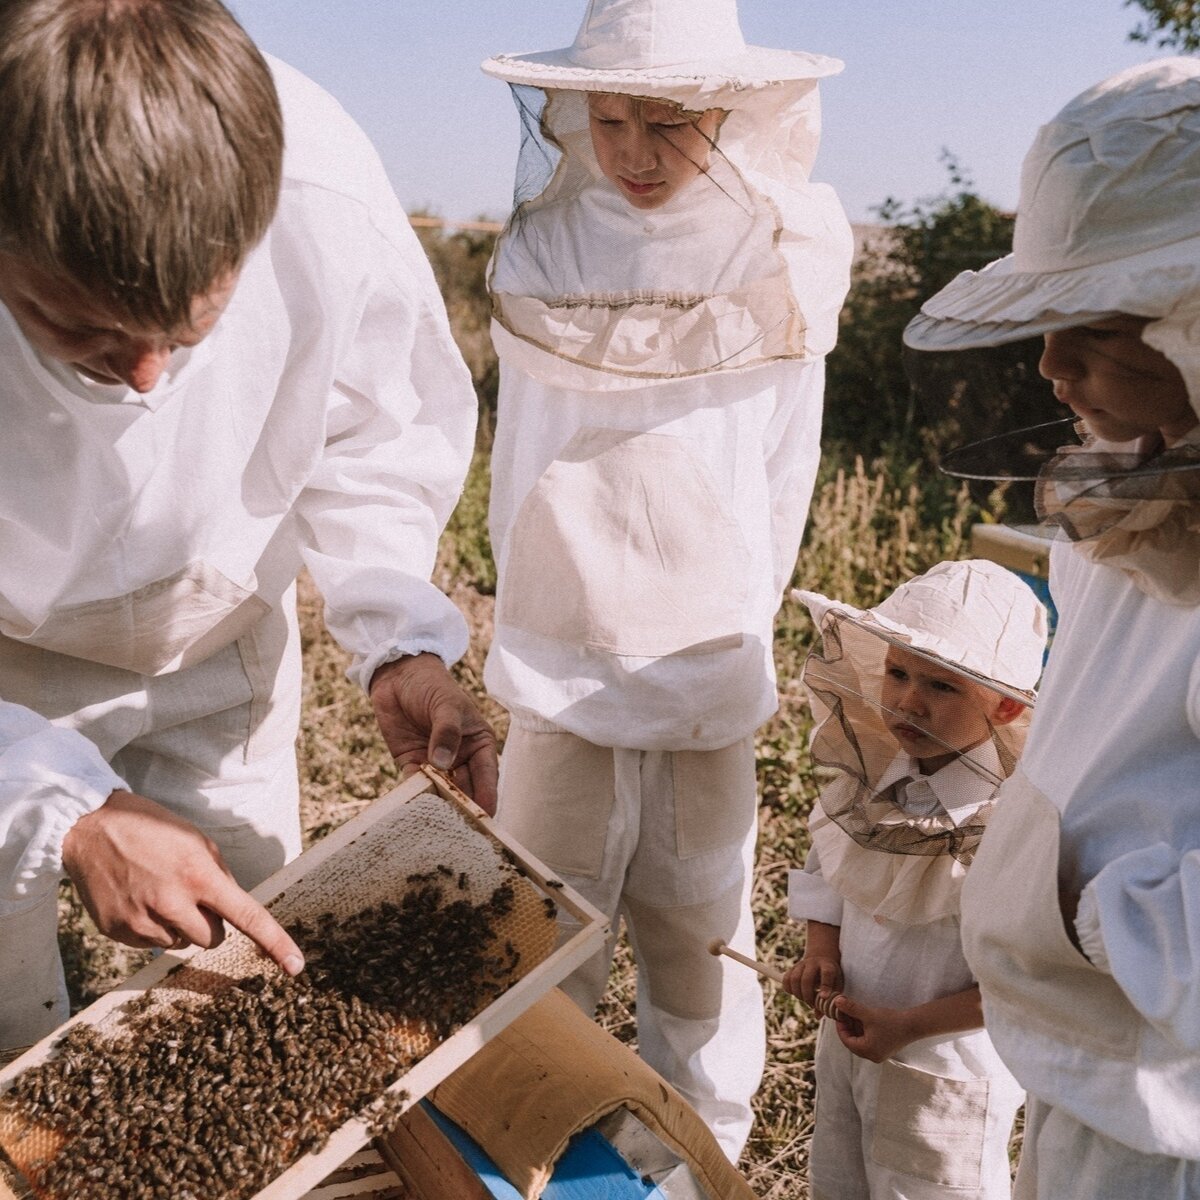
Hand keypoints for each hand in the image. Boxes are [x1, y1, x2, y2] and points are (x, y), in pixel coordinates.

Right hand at [61, 791, 303, 973]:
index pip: (247, 916)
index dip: (275, 942)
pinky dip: (152, 928)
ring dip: (179, 925)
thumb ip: (219, 876)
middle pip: (213, 939)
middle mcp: (171, 902)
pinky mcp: (117, 932)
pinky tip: (138, 899)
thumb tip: (233, 910)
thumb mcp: (196, 841)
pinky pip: (151, 944)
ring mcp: (141, 920)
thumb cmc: (152, 829)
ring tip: (158, 890)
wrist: (91, 828)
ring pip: (182, 944)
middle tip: (191, 894)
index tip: (296, 966)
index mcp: (199, 875)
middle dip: (211, 923)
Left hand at [369, 652, 497, 813]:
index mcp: (479, 744)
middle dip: (463, 808)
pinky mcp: (411, 765)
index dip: (487, 796)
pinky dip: (415, 797)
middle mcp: (461, 758)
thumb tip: (444, 764)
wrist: (398, 676)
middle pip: (465, 789)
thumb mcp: (446, 705)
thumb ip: (447, 733)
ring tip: (438, 824)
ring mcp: (436, 764)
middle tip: (460, 829)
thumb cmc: (432, 686)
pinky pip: (415, 786)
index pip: (487, 775)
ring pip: (441, 792)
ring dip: (439, 806)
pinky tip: (413, 810)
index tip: (485, 816)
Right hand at [783, 953, 843, 1008]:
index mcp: (828, 966)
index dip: (825, 986)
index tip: (824, 997)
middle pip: (807, 978)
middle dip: (807, 995)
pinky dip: (789, 989)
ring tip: (804, 999)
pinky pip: (786, 979)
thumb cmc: (831, 976)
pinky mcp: (793, 967)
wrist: (821, 958)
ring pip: (794, 979)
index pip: (827, 974)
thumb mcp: (836, 985)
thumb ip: (830, 999)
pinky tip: (796, 993)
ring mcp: (802, 964)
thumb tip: (818, 1016)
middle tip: (811, 1004)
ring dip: (798, 994)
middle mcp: (814, 963)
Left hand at [829, 993, 913, 1062]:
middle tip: (844, 1013)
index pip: (846, 1040)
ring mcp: (879, 1053)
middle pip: (853, 1041)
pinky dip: (864, 1030)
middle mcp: (872, 1056)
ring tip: (853, 1013)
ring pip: (860, 1040)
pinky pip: (869, 1040)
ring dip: (856, 1028)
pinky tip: (864, 1019)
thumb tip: (836, 1001)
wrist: (913, 1024)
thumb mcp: (868, 1014)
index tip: (838, 1014)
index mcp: (866, 1051)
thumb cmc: (890, 1021)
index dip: (840, 1026)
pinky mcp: (884, 1049)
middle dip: (848, 1026)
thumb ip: (851, 1008)